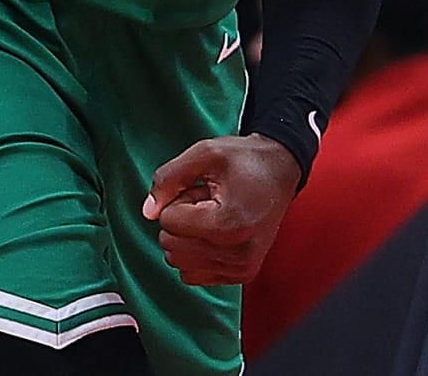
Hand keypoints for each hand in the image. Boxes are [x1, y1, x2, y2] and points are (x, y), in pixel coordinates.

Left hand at [144, 134, 301, 285]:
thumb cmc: (244, 160)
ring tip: (213, 214)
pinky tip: (217, 231)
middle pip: (171, 245)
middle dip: (181, 218)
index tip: (203, 190)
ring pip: (178, 261)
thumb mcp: (203, 153)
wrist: (279, 171)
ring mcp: (242, 268)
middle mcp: (238, 253)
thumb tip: (148, 211)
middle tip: (207, 201)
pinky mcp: (241, 275)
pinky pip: (192, 274)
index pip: (168, 222)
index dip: (177, 199)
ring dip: (188, 236)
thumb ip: (168, 178)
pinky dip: (196, 252)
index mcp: (229, 224)